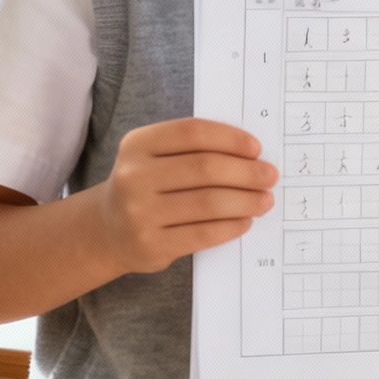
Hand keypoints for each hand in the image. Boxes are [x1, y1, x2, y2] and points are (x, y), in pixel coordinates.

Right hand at [97, 118, 277, 273]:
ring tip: (265, 200)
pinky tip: (245, 221)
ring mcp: (139, 213)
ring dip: (245, 201)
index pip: (192, 133)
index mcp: (138, 144)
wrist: (108, 230)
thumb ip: (193, 150)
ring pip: (208, 203)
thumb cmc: (147, 186)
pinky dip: (231, 226)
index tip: (256, 148)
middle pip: (205, 168)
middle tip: (270, 176)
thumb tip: (252, 156)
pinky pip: (203, 234)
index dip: (230, 138)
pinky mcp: (151, 245)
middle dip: (246, 172)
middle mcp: (134, 176)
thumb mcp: (155, 157)